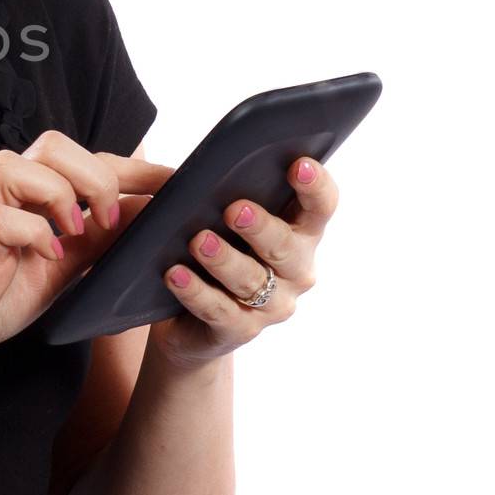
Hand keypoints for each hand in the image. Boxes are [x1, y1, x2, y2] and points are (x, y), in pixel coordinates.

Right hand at [0, 130, 175, 394]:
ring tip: (73, 235)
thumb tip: (155, 218)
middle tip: (108, 221)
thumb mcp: (65, 267)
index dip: (138, 168)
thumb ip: (102, 240)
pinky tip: (46, 258)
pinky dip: (35, 234)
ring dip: (62, 196)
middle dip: (96, 176)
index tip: (181, 182)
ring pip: (27, 163)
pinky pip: (6, 216)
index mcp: (38, 195)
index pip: (93, 162)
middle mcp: (12, 191)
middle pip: (56, 144)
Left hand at [150, 156, 339, 370]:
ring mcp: (272, 305)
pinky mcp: (240, 330)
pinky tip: (175, 274)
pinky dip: (195, 291)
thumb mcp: (227, 223)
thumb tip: (209, 169)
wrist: (193, 322)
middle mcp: (296, 271)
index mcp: (300, 234)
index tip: (298, 163)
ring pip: (251, 280)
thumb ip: (232, 197)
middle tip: (235, 209)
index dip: (315, 185)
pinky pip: (218, 309)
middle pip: (286, 247)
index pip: (320, 207)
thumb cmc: (216, 252)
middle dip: (261, 227)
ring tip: (198, 241)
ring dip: (224, 259)